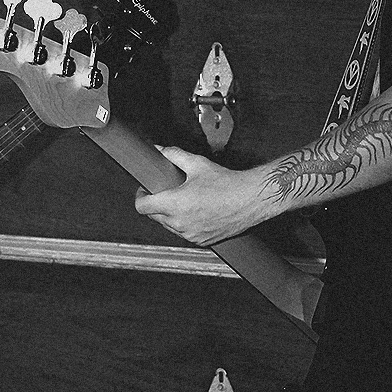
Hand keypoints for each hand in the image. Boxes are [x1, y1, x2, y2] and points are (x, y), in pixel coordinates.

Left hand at [134, 146, 269, 245]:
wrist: (250, 199)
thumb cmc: (228, 184)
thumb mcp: (198, 164)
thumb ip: (174, 155)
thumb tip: (161, 150)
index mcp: (175, 204)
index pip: (142, 207)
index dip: (140, 197)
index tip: (144, 191)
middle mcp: (180, 222)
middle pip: (154, 216)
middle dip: (156, 204)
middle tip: (166, 192)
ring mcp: (190, 234)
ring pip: (169, 226)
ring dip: (170, 215)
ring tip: (184, 201)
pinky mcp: (201, 241)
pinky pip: (184, 233)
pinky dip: (185, 224)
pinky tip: (196, 211)